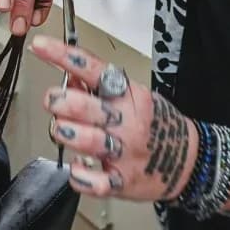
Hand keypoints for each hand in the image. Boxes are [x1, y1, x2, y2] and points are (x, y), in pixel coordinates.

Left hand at [33, 35, 195, 200]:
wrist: (189, 160)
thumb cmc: (155, 125)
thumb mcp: (133, 97)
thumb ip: (100, 88)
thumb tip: (69, 75)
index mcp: (129, 95)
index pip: (92, 69)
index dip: (62, 56)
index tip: (40, 46)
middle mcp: (126, 122)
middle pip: (83, 106)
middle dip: (58, 101)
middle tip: (52, 101)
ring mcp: (125, 152)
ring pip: (87, 140)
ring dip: (66, 133)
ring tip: (62, 130)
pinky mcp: (122, 181)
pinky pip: (95, 182)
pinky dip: (80, 176)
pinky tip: (78, 168)